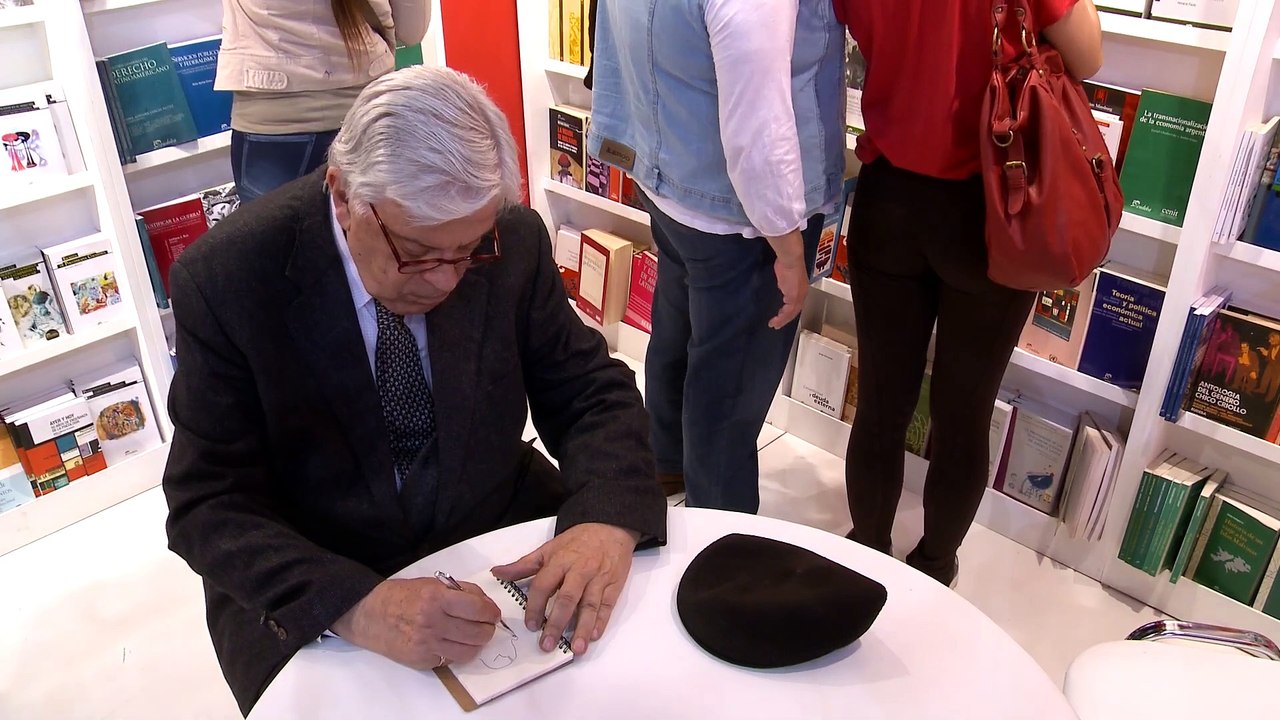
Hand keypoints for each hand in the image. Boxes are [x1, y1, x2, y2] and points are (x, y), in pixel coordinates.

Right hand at [331, 577, 500, 668]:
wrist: (369, 615)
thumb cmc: (402, 596)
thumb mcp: (432, 584)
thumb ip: (461, 591)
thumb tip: (486, 605)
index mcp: (436, 598)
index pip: (478, 609)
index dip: (492, 612)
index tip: (493, 613)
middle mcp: (433, 623)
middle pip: (478, 634)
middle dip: (488, 629)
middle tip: (486, 624)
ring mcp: (427, 645)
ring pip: (469, 651)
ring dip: (476, 643)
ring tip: (471, 634)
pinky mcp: (422, 661)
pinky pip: (452, 660)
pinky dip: (457, 651)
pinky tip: (451, 641)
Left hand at [491, 523, 640, 655]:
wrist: (609, 526)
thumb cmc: (577, 541)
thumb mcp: (548, 548)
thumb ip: (523, 565)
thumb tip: (497, 572)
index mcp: (560, 561)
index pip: (544, 585)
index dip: (536, 606)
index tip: (530, 625)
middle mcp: (579, 571)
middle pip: (567, 599)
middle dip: (557, 623)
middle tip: (547, 644)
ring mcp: (598, 579)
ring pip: (590, 605)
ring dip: (582, 628)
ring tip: (576, 649)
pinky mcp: (614, 585)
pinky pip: (607, 606)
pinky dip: (601, 622)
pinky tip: (593, 636)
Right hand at [766, 229, 808, 329]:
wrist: (790, 259)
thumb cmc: (786, 263)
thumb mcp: (784, 275)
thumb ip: (784, 283)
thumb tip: (781, 287)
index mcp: (801, 289)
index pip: (795, 303)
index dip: (788, 310)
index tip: (780, 315)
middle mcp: (802, 294)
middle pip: (794, 311)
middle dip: (785, 318)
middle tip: (777, 324)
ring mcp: (799, 296)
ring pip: (791, 313)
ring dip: (782, 320)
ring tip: (774, 324)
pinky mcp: (794, 297)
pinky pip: (788, 311)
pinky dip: (782, 317)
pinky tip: (775, 320)